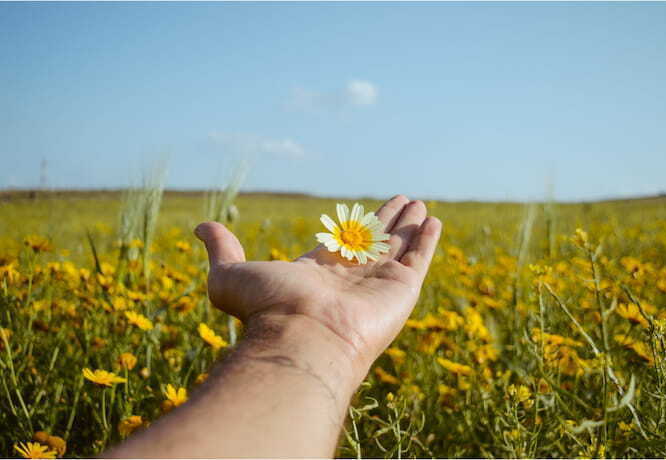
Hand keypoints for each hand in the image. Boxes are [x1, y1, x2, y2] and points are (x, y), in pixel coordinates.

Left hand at [194, 195, 441, 383]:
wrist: (303, 339)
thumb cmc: (266, 309)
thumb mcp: (231, 274)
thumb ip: (221, 248)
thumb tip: (201, 225)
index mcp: (318, 272)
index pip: (341, 243)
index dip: (353, 225)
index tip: (362, 210)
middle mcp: (350, 277)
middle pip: (373, 241)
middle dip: (386, 221)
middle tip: (401, 200)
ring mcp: (377, 283)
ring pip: (398, 246)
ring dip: (409, 225)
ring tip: (419, 204)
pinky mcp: (402, 288)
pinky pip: (419, 258)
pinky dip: (427, 239)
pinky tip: (432, 219)